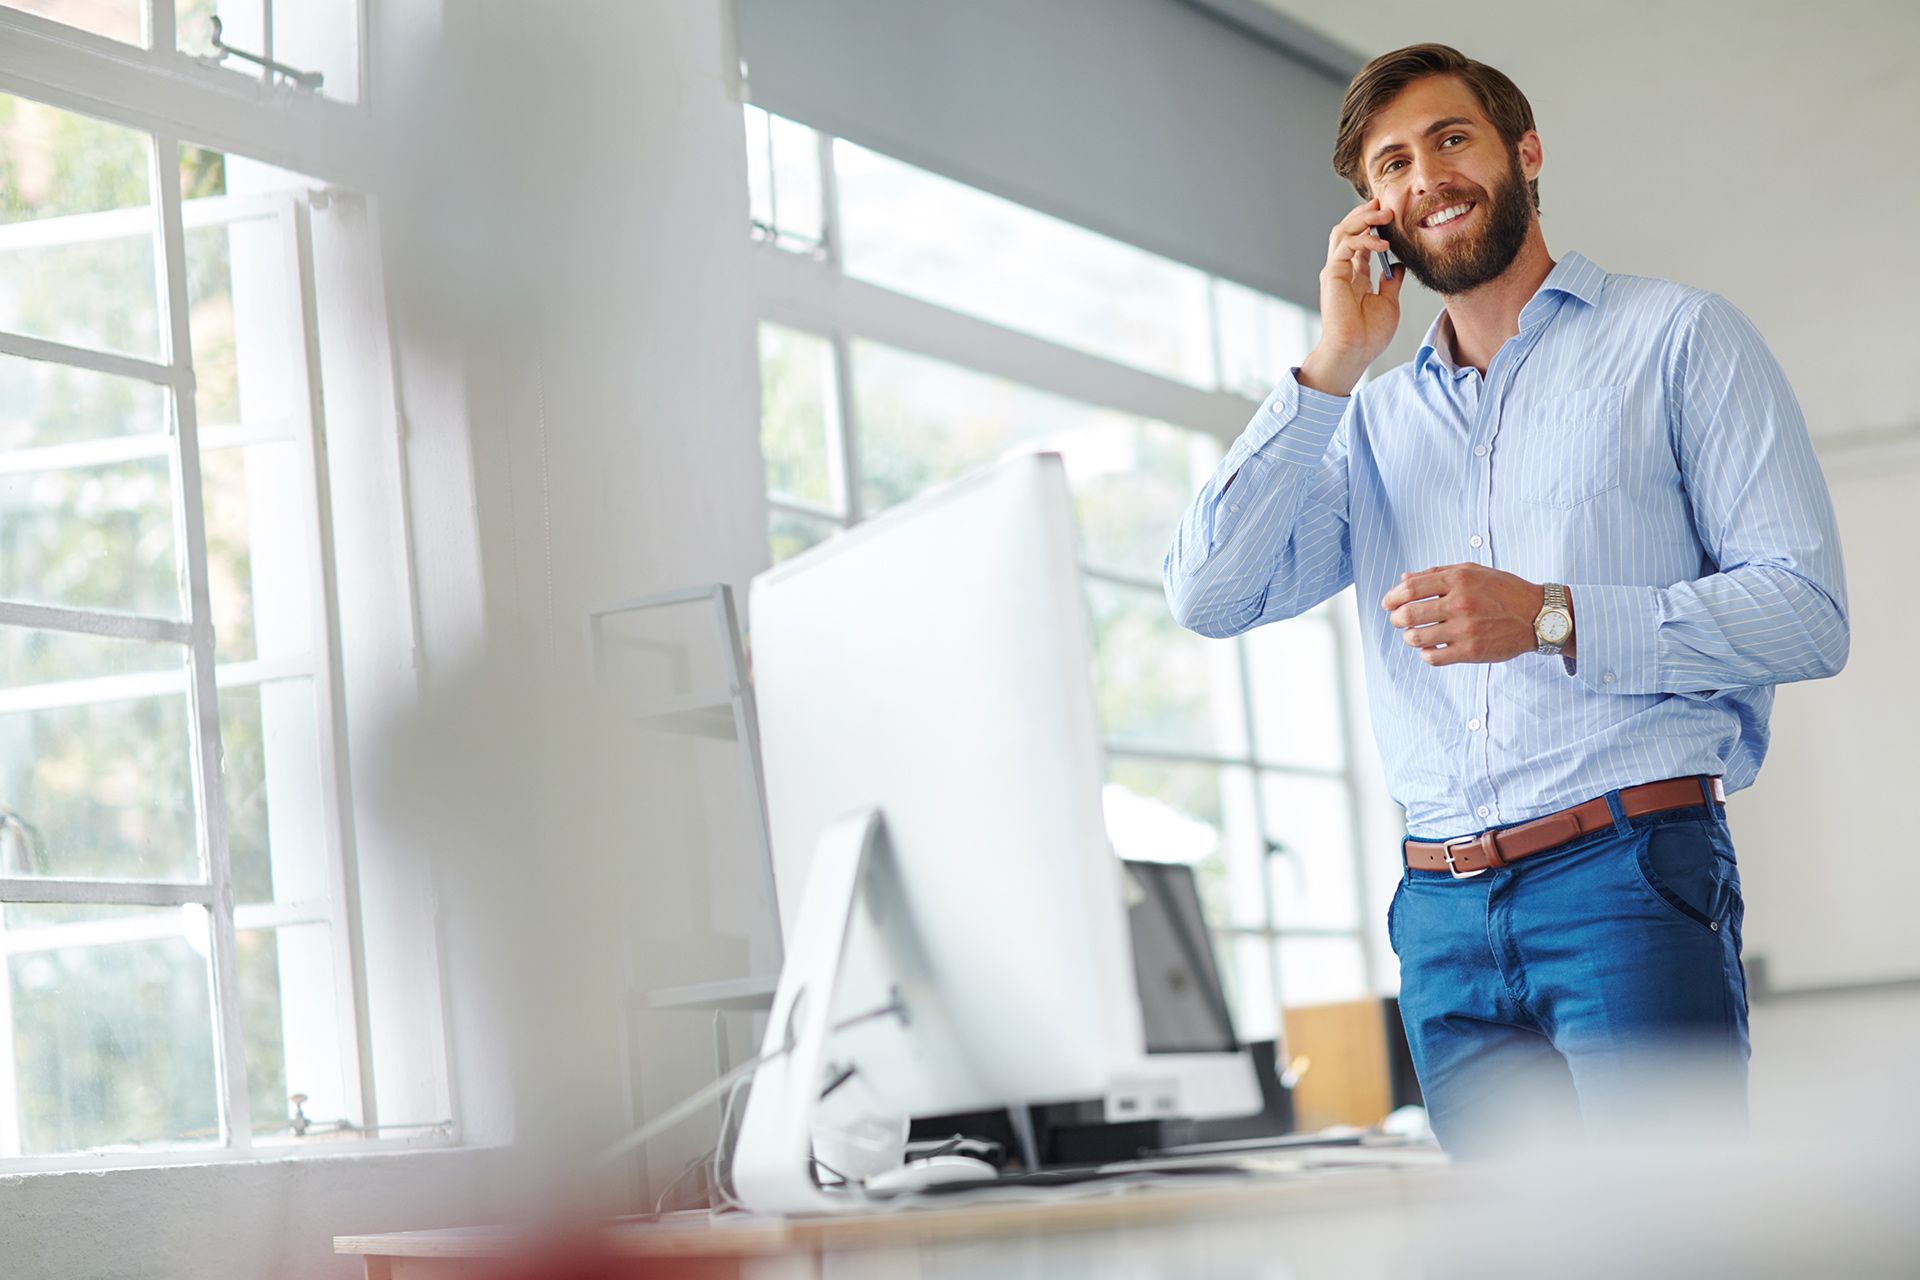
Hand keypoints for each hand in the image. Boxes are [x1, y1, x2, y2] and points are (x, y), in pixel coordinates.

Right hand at [1301, 197, 1406, 394]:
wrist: (1355, 351)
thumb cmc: (1369, 335)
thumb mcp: (1389, 301)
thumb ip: (1391, 281)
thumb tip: (1400, 264)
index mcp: (1355, 276)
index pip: (1361, 241)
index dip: (1373, 225)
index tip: (1391, 214)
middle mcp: (1342, 270)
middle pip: (1348, 230)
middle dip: (1366, 214)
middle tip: (1385, 204)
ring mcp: (1335, 271)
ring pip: (1343, 231)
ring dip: (1363, 218)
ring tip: (1384, 213)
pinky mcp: (1332, 274)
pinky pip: (1345, 246)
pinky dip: (1363, 239)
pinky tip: (1382, 243)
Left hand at [1382, 564, 1565, 666]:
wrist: (1538, 615)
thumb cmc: (1503, 591)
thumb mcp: (1472, 572)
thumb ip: (1437, 574)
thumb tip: (1403, 579)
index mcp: (1458, 580)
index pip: (1409, 589)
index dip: (1392, 598)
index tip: (1388, 604)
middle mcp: (1460, 603)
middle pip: (1408, 614)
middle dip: (1397, 619)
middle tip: (1399, 620)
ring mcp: (1465, 629)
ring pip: (1416, 638)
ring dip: (1410, 637)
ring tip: (1416, 635)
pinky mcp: (1471, 652)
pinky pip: (1433, 658)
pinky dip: (1426, 654)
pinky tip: (1431, 648)